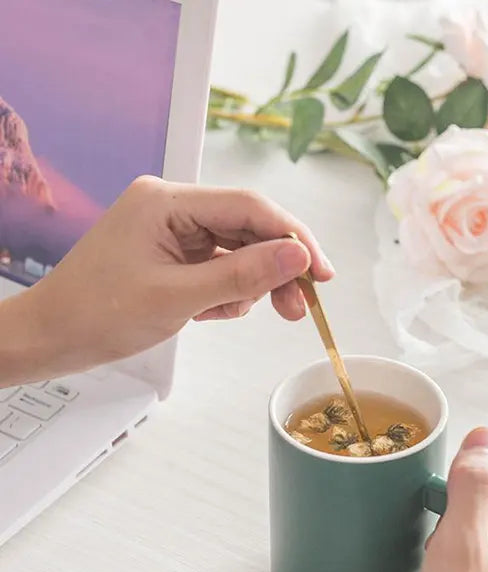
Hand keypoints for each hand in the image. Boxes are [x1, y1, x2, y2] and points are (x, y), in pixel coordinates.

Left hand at [2, 176, 333, 383]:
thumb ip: (243, 275)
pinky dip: (226, 291)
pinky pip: (220, 267)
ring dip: (249, 284)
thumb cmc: (96, 315)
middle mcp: (173, 208)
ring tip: (232, 312)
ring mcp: (174, 232)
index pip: (249, 207)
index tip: (320, 273)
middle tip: (299, 306)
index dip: (292, 238)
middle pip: (248, 229)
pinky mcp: (175, 254)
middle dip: (275, 268)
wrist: (53, 338)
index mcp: (167, 203)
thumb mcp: (178, 298)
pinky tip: (210, 311)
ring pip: (238, 251)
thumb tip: (298, 255)